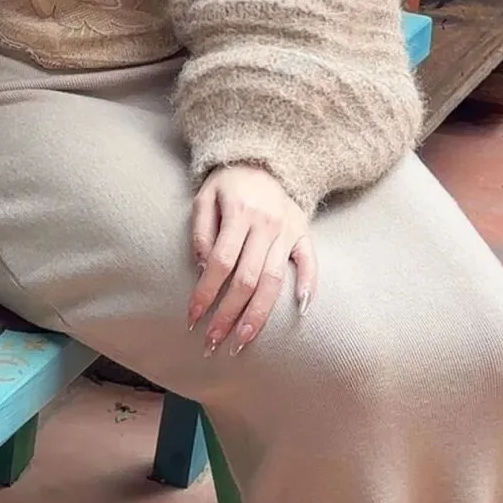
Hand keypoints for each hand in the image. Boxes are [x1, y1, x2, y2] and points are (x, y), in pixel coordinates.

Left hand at [188, 165, 316, 354]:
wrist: (263, 159)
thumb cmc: (228, 183)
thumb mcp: (204, 198)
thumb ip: (201, 231)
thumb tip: (202, 268)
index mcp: (239, 214)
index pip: (219, 263)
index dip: (205, 292)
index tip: (192, 318)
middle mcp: (266, 225)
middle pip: (247, 279)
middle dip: (229, 314)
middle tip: (214, 342)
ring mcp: (288, 231)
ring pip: (274, 280)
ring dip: (258, 315)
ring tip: (243, 340)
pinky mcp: (303, 233)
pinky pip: (310, 262)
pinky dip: (308, 285)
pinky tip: (300, 310)